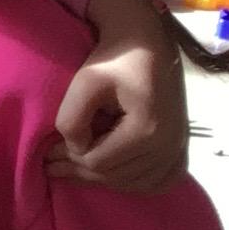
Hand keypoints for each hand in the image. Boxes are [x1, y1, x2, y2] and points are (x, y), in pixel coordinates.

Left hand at [51, 0, 187, 190]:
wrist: (148, 46)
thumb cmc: (114, 60)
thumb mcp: (85, 83)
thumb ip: (72, 119)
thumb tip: (74, 149)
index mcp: (147, 131)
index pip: (98, 162)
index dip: (68, 159)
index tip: (46, 152)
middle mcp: (168, 146)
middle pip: (115, 176)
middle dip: (79, 172)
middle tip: (51, 166)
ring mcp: (179, 149)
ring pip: (134, 183)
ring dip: (102, 179)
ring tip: (73, 170)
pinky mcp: (182, 148)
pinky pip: (159, 181)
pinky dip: (134, 183)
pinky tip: (112, 176)